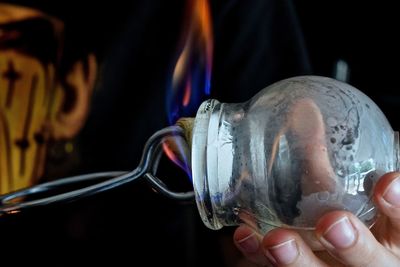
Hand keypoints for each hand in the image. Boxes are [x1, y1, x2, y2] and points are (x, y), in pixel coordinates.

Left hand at [233, 172, 399, 265]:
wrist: (327, 241)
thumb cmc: (343, 207)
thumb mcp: (345, 186)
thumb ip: (326, 156)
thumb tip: (304, 109)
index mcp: (392, 232)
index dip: (399, 204)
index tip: (384, 183)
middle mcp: (370, 257)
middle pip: (370, 261)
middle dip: (352, 244)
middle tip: (332, 223)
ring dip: (298, 259)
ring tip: (277, 241)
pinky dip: (260, 254)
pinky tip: (246, 236)